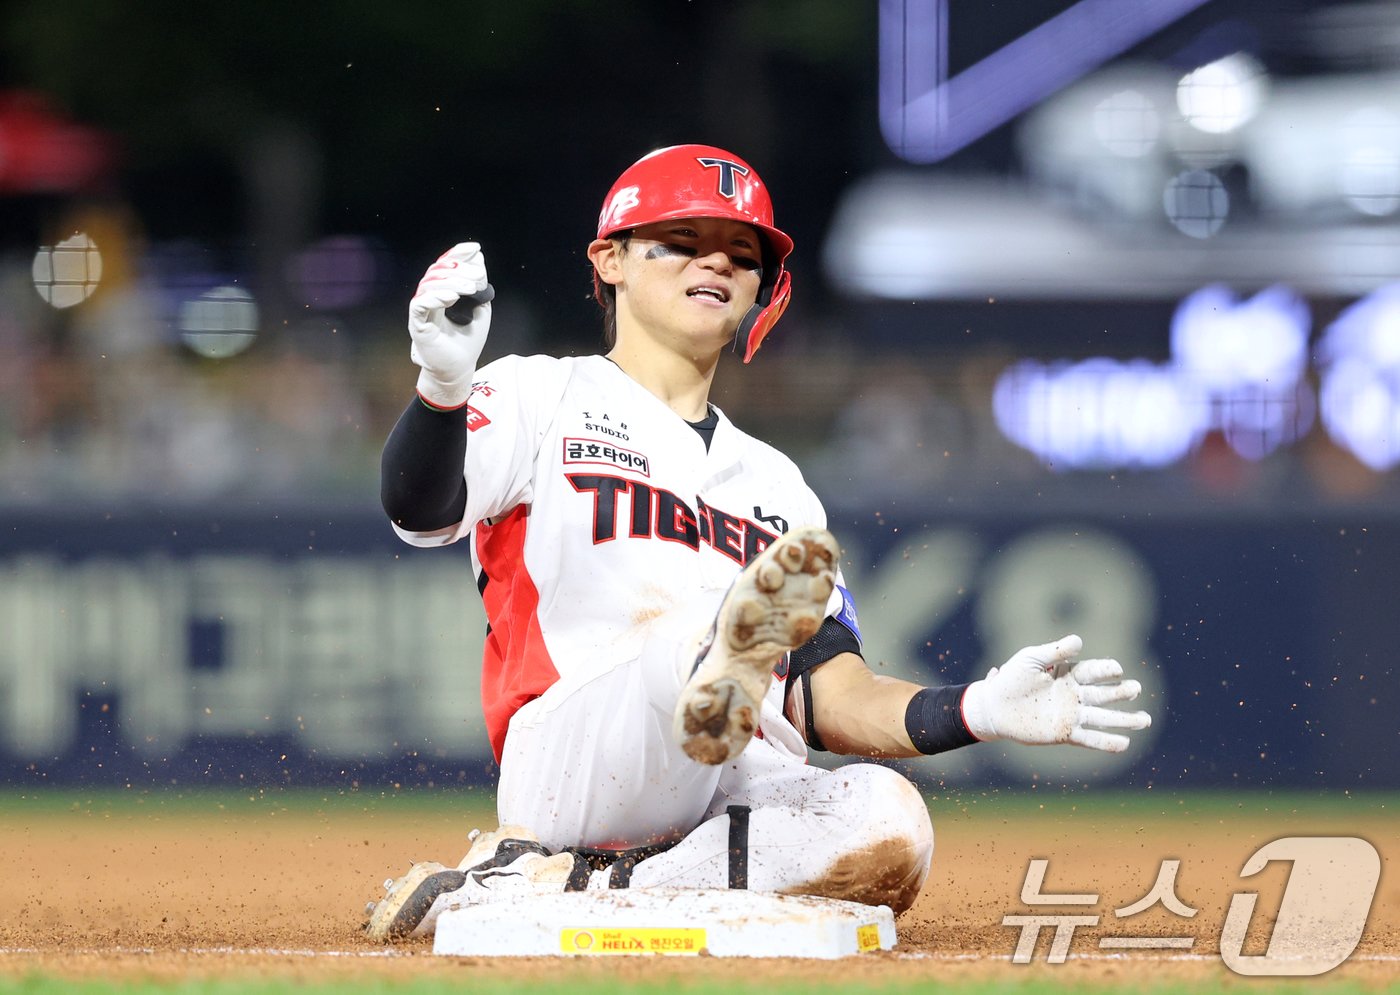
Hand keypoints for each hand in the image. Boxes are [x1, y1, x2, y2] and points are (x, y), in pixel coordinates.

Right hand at [409, 242, 492, 408]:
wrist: (460, 368)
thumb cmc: (467, 342)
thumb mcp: (480, 308)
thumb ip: (478, 286)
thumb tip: (478, 260)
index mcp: (441, 292)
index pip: (445, 266)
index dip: (457, 254)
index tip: (475, 248)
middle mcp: (428, 298)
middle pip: (437, 272)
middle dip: (459, 269)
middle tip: (479, 276)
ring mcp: (421, 310)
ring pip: (429, 285)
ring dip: (452, 282)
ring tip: (471, 288)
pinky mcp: (417, 324)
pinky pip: (420, 304)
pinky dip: (436, 297)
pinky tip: (452, 297)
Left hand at [960, 634, 1150, 752]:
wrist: (994, 706)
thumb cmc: (1011, 678)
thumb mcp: (1031, 659)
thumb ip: (1055, 651)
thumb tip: (1080, 640)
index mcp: (1068, 674)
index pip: (1093, 671)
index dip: (1106, 670)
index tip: (1117, 669)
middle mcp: (1074, 695)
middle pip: (1104, 694)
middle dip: (1121, 692)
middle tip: (1137, 689)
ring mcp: (1071, 715)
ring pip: (1103, 717)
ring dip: (1124, 720)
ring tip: (1146, 720)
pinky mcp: (1064, 733)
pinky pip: (1089, 738)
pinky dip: (1106, 742)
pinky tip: (1125, 744)